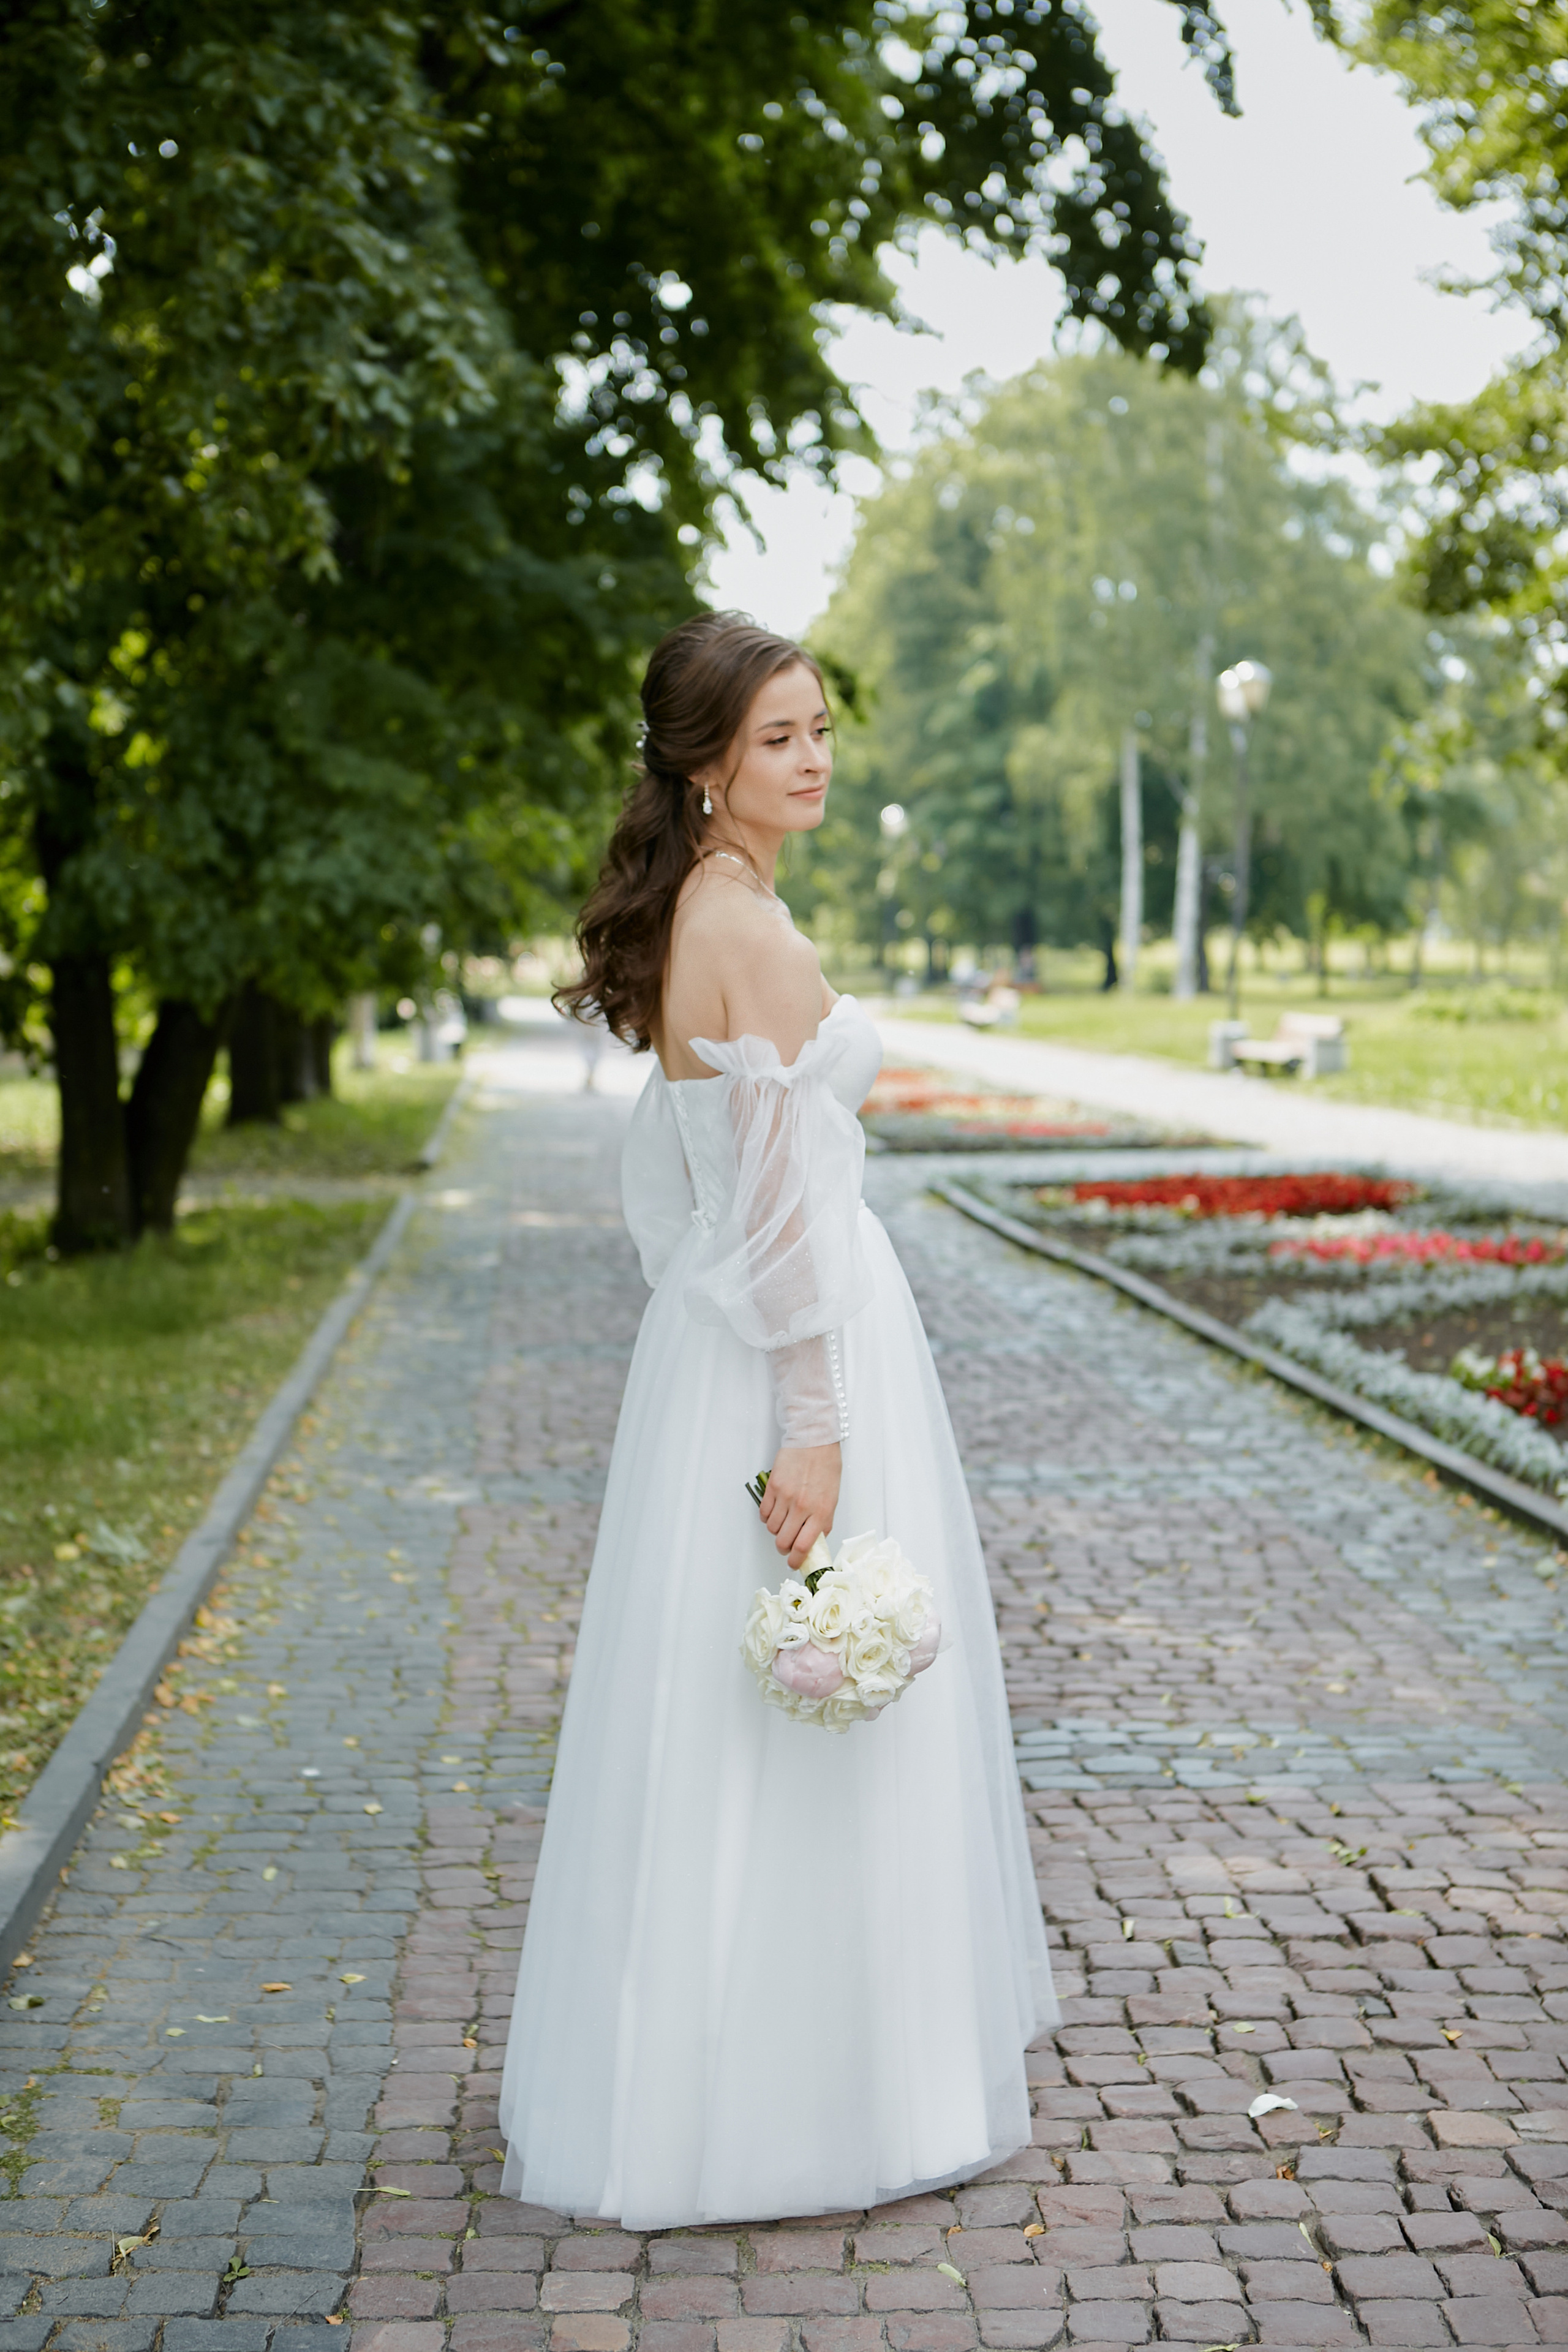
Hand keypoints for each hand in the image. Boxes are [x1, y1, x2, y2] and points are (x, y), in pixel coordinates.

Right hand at [759, 1443, 839, 1569]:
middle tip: (786, 1545)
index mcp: (821, 1511)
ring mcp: (785, 1497)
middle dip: (783, 1548)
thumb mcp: (833, 1497)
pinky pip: (764, 1513)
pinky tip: (775, 1511)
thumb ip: (824, 1520)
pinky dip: (768, 1517)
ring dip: (776, 1531)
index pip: (804, 1546)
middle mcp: (802, 1506)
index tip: (793, 1562)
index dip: (796, 1560)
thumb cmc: (826, 1466)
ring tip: (783, 1523)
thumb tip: (815, 1540)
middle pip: (783, 1541)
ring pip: (772, 1529)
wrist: (814, 1439)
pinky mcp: (773, 1487)